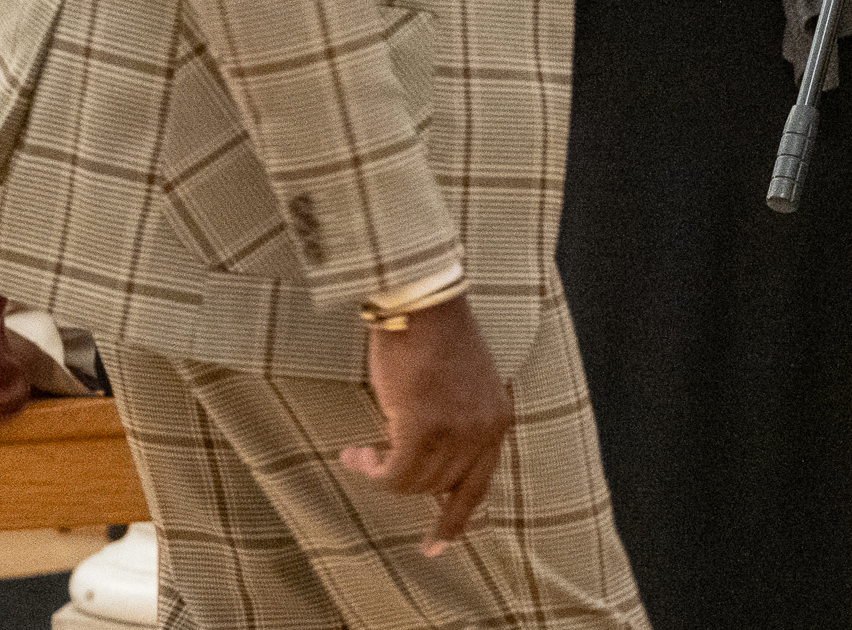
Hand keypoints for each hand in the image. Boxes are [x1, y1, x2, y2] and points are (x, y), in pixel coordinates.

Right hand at [339, 295, 510, 556]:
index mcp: (497, 420)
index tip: (436, 547)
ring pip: (413, 484)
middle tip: (370, 461)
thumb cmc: (434, 339)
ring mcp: (457, 430)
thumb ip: (453, 428)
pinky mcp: (425, 426)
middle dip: (401, 483)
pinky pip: (393, 473)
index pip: (479, 486)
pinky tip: (354, 453)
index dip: (455, 520)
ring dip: (380, 474)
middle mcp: (484, 430)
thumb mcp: (459, 389)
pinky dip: (370, 469)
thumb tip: (427, 471)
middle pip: (437, 488)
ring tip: (359, 452)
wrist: (424, 306)